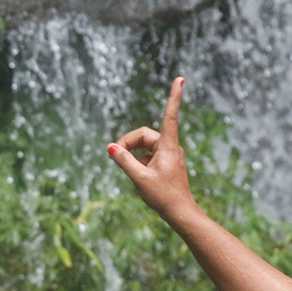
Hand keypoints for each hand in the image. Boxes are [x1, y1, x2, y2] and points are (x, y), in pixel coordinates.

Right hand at [107, 77, 197, 221]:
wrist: (180, 212)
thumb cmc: (163, 196)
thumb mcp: (139, 178)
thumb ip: (124, 161)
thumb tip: (111, 147)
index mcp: (168, 146)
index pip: (170, 115)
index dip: (174, 96)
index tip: (180, 79)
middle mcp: (171, 147)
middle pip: (144, 135)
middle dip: (128, 143)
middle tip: (114, 156)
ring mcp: (170, 155)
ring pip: (145, 145)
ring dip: (133, 153)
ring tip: (129, 171)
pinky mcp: (167, 162)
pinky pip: (149, 155)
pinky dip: (139, 161)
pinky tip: (138, 176)